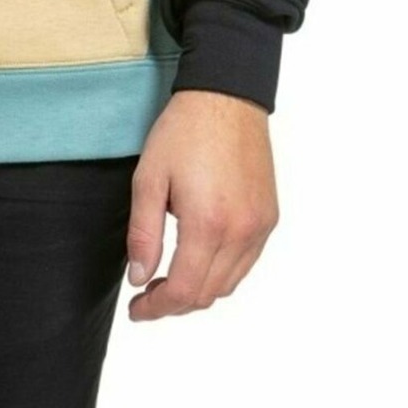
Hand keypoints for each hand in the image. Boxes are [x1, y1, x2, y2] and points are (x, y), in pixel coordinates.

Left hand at [123, 88, 278, 319]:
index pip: (184, 291)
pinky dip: (222, 272)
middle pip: (208, 293)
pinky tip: (200, 257)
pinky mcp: (269, 217)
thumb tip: (140, 278)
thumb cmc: (183, 132)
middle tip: (147, 294)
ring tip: (170, 278)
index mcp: (208, 224)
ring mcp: (260, 226)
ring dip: (199, 290)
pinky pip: (246, 262)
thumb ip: (143, 234)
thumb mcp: (149, 178)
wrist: (226, 97)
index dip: (157, 309)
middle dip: (175, 303)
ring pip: (230, 284)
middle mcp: (241, 232)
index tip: (137, 310)